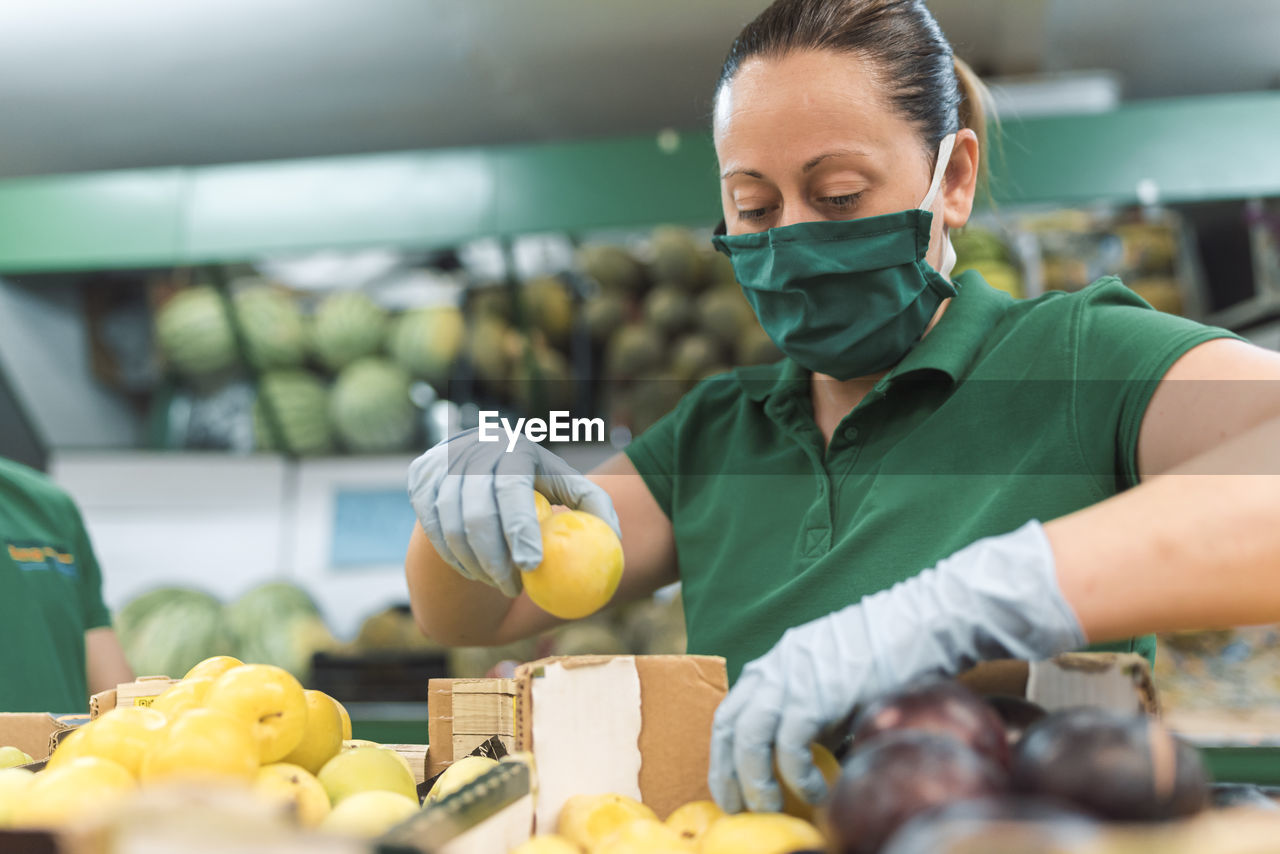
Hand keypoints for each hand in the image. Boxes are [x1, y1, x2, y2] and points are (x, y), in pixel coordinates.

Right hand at [408, 429, 620, 596]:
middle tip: (515, 589)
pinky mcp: (420, 481)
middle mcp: (472, 452)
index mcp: (512, 449)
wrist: (480, 459)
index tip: (532, 567)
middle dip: (495, 561)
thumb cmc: (537, 481)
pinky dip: (453, 558)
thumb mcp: (568, 485)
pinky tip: (474, 571)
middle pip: (477, 516)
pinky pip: (433, 532)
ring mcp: (441, 466)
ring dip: (475, 565)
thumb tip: (616, 539)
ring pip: (451, 529)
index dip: (520, 531)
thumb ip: (595, 506)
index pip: (511, 492)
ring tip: (499, 582)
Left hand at [708, 521, 1085, 813]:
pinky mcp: (817, 692)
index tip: (729, 786)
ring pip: (749, 737)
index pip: (731, 712)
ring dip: (753, 780)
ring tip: (769, 806)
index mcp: (776, 663)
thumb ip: (812, 715)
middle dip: (726, 772)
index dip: (724, 754)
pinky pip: (790, 744)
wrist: (924, 624)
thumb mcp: (835, 682)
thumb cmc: (890, 656)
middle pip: (730, 726)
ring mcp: (792, 677)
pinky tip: (814, 790)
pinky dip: (797, 774)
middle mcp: (775, 667)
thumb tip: (800, 763)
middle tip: (736, 808)